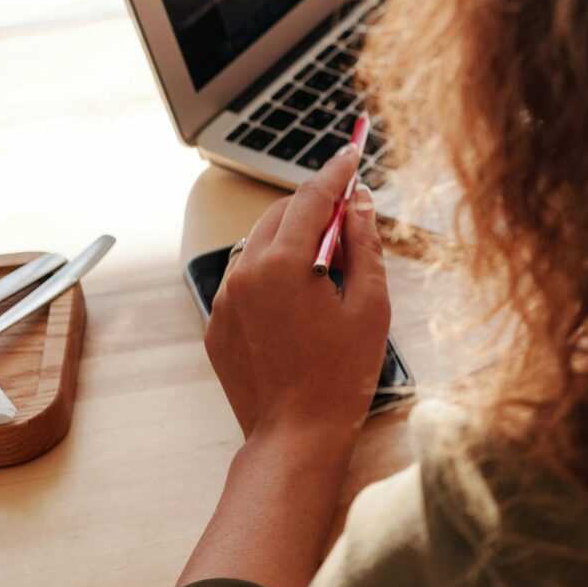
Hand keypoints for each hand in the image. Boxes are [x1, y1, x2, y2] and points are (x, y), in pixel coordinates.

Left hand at [207, 146, 391, 455]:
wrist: (295, 435)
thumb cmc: (341, 375)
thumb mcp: (370, 304)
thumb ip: (363, 245)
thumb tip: (359, 202)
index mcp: (284, 263)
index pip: (312, 197)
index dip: (336, 171)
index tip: (352, 151)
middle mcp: (246, 273)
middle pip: (281, 214)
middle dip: (315, 205)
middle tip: (351, 213)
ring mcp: (226, 300)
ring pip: (259, 244)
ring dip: (292, 238)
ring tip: (329, 263)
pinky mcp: (217, 324)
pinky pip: (246, 279)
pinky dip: (273, 272)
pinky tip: (302, 298)